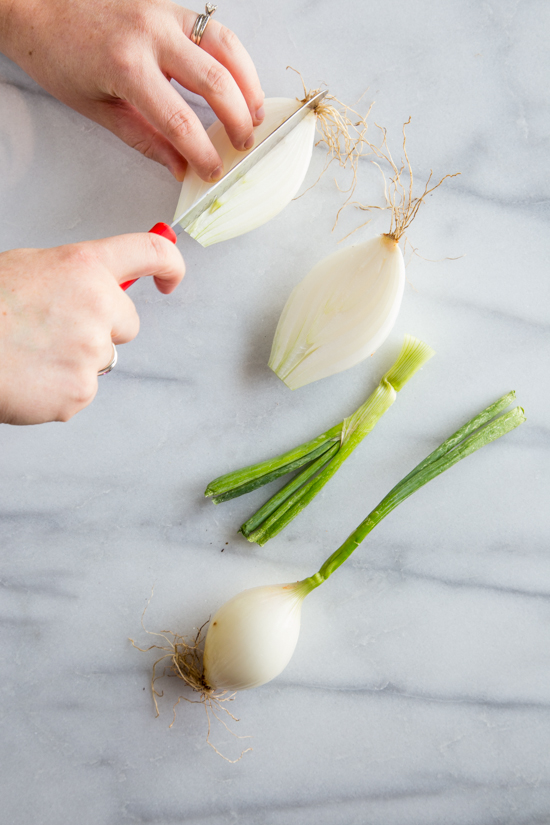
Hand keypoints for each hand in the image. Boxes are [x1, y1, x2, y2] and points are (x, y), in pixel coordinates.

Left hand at [0, 0, 264, 180]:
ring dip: (248, 85)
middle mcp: (151, 35)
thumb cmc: (60, 56)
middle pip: (215, 82)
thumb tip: (180, 167)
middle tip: (242, 147)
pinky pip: (215, 30)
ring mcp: (164, 14)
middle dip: (237, 121)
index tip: (212, 171)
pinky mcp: (170, 6)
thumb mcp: (99, 109)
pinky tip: (240, 84)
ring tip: (255, 115)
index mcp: (127, 66)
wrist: (39, 7)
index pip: (180, 120)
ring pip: (226, 48)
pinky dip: (235, 59)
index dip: (203, 152)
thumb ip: (145, 139)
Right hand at [0, 233, 184, 424]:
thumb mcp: (29, 268)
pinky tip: (30, 376)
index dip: (170, 264)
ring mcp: (91, 351)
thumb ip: (75, 276)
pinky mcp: (81, 390)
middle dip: (102, 328)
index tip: (170, 278)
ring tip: (33, 353)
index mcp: (84, 266)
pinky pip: (83, 390)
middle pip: (128, 323)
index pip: (151, 251)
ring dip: (78, 360)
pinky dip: (60, 388)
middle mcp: (98, 305)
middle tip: (56, 329)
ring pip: (103, 359)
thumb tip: (101, 289)